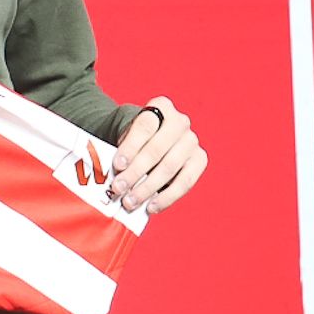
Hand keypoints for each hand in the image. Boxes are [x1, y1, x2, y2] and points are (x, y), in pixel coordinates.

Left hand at [110, 96, 206, 213]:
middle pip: (157, 149)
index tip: (117, 166)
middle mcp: (180, 121)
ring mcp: (192, 141)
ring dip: (148, 188)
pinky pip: (185, 181)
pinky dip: (167, 197)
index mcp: (160, 106)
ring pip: (170, 167)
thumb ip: (121, 151)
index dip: (130, 147)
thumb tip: (114, 177)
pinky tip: (151, 206)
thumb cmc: (136, 139)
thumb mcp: (126, 136)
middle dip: (135, 172)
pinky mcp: (200, 159)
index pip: (145, 126)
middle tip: (119, 189)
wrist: (153, 140)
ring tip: (130, 201)